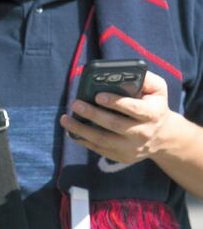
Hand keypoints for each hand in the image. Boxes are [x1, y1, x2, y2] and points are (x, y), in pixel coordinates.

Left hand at [59, 70, 181, 163]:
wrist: (163, 136)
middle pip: (115, 125)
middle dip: (93, 114)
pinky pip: (100, 149)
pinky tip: (71, 131)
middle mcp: (143, 133)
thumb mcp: (157, 90)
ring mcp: (132, 147)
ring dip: (81, 129)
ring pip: (103, 140)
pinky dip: (84, 140)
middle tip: (75, 104)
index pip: (134, 109)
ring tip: (65, 119)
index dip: (116, 102)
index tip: (98, 96)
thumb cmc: (153, 105)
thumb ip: (145, 78)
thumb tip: (125, 71)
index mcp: (152, 114)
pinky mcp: (123, 156)